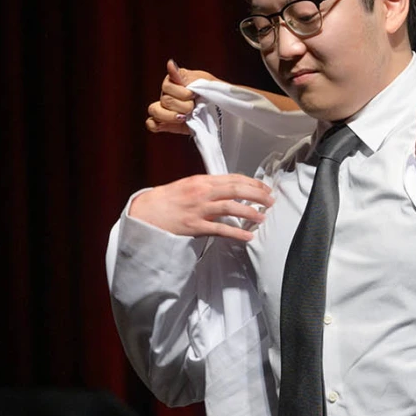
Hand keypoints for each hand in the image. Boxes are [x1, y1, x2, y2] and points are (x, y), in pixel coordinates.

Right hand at [128, 174, 273, 242]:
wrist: (144, 212)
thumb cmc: (167, 199)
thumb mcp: (188, 185)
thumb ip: (209, 186)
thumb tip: (230, 188)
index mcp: (202, 181)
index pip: (233, 178)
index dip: (252, 183)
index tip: (265, 188)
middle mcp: (202, 193)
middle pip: (236, 190)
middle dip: (257, 195)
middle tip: (271, 201)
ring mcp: (199, 210)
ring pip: (231, 208)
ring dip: (250, 212)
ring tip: (263, 217)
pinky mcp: (195, 226)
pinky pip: (220, 229)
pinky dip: (236, 233)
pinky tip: (248, 236)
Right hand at [145, 59, 217, 134]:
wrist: (224, 111)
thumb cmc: (215, 93)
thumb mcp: (204, 82)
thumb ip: (185, 77)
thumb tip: (170, 63)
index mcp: (175, 81)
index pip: (167, 86)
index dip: (180, 92)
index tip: (193, 94)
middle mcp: (168, 94)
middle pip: (164, 100)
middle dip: (182, 105)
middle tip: (194, 107)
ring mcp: (166, 109)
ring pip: (154, 110)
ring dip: (169, 116)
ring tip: (184, 117)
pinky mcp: (168, 124)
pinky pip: (151, 123)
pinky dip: (156, 125)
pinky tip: (167, 124)